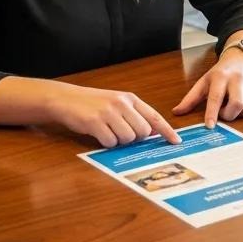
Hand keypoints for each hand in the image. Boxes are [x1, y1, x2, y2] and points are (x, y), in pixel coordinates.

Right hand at [46, 82, 180, 148]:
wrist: (66, 99)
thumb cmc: (93, 103)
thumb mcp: (117, 103)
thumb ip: (134, 115)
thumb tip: (153, 133)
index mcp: (130, 98)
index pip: (154, 116)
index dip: (167, 131)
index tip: (176, 142)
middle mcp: (122, 103)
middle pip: (143, 131)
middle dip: (135, 138)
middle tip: (120, 132)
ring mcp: (108, 112)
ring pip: (127, 138)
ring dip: (118, 141)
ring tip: (106, 130)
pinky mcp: (95, 122)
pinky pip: (110, 142)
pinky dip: (105, 143)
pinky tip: (97, 133)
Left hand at [173, 50, 242, 127]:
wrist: (242, 58)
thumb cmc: (220, 74)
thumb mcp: (204, 82)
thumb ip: (191, 98)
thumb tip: (176, 112)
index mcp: (220, 76)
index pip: (216, 97)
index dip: (212, 112)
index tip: (210, 126)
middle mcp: (238, 78)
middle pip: (237, 104)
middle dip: (229, 115)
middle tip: (224, 112)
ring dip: (239, 114)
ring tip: (233, 106)